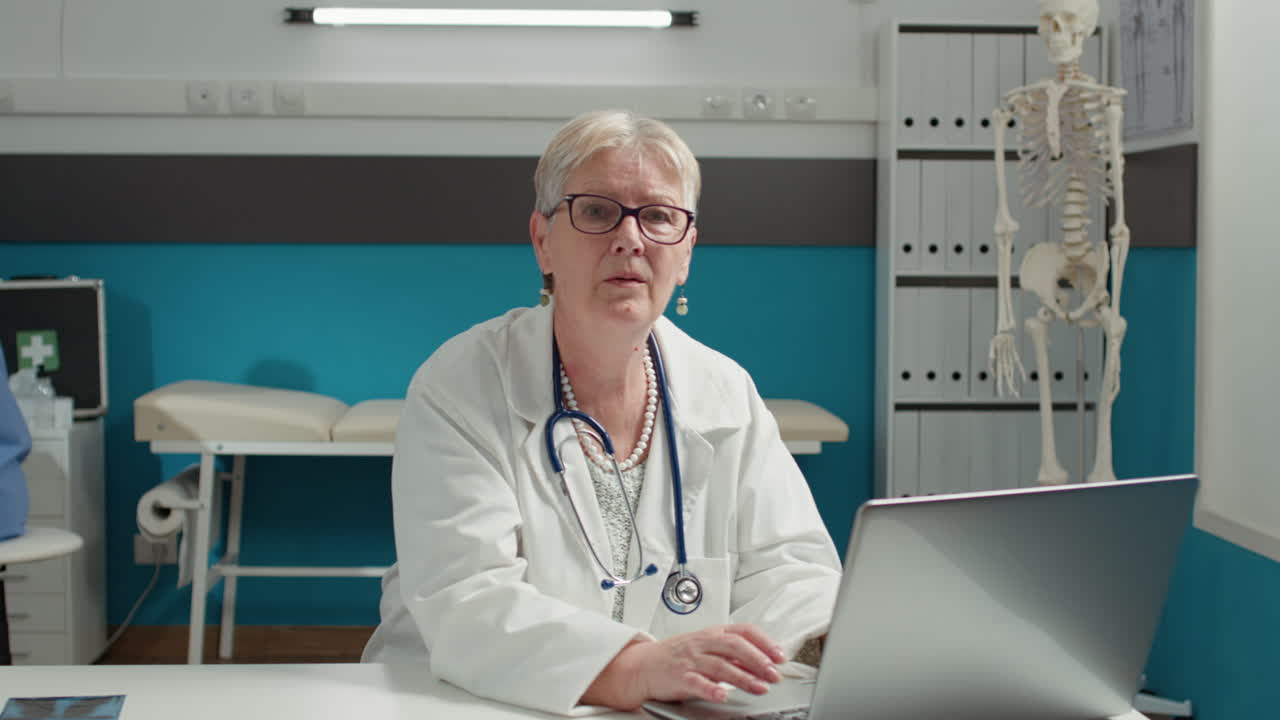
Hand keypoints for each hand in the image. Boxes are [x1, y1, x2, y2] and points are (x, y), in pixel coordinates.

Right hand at [583, 624, 785, 709]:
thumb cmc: (677, 656)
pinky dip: (710, 689)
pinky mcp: (678, 676)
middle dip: (758, 660)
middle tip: (775, 675)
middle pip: (734, 646)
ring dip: (743, 677)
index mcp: (712, 634)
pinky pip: (696, 682)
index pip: (743, 631)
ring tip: (759, 688)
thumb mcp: (706, 647)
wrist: (642, 665)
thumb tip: (763, 660)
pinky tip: (722, 696)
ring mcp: (690, 659)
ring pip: (720, 665)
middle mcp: (702, 643)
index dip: (764, 642)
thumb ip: (731, 653)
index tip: (780, 656)